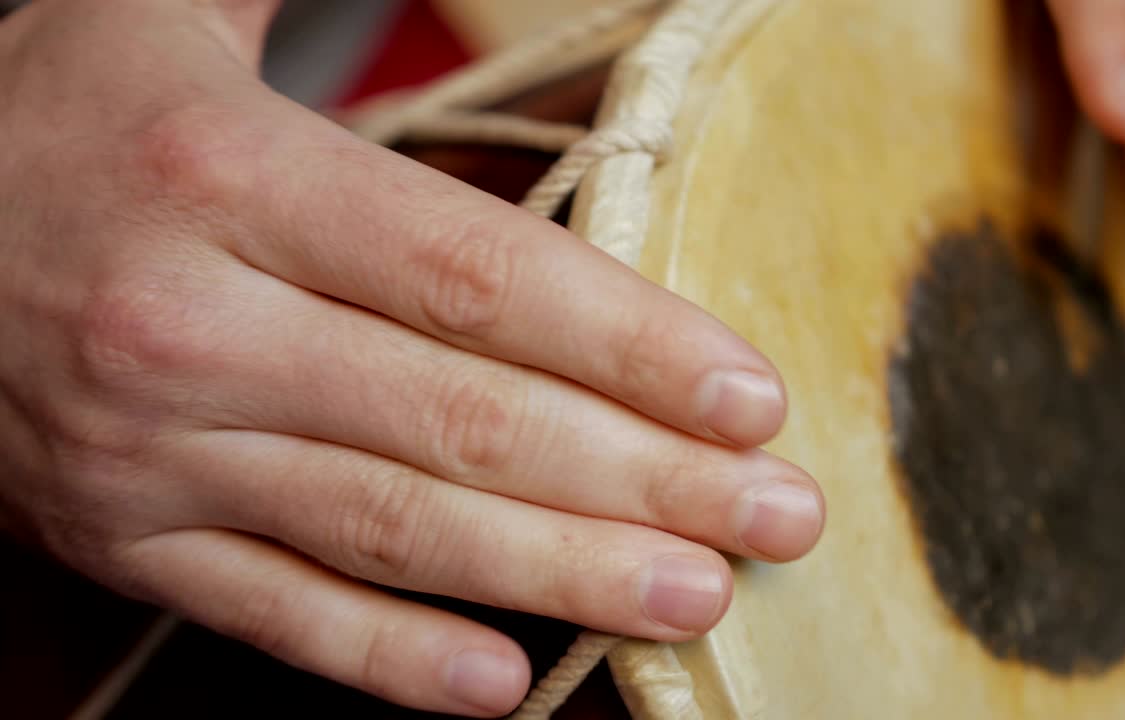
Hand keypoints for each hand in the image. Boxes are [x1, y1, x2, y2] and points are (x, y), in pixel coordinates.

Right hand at [0, 1, 822, 715]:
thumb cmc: (69, 120)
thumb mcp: (169, 24)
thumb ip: (304, 2)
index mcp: (224, 177)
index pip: (475, 276)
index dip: (628, 346)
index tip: (749, 399)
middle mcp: (188, 323)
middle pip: (464, 420)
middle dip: (643, 480)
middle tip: (776, 517)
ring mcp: (149, 453)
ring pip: (390, 530)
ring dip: (559, 575)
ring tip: (694, 597)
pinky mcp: (120, 539)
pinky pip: (273, 615)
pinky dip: (391, 660)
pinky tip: (508, 684)